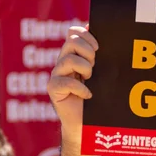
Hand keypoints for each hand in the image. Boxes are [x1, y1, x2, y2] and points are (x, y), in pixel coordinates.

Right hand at [47, 26, 98, 140]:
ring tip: (90, 80)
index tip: (98, 47)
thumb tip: (96, 31)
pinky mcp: (53, 89)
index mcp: (75, 55)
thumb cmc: (97, 98)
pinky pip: (64, 81)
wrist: (88, 123)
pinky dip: (80, 88)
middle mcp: (64, 62)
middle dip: (87, 51)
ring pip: (68, 59)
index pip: (73, 33)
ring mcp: (57, 75)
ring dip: (84, 68)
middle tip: (95, 66)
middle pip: (71, 41)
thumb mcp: (101, 75)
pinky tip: (87, 95)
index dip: (85, 35)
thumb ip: (99, 57)